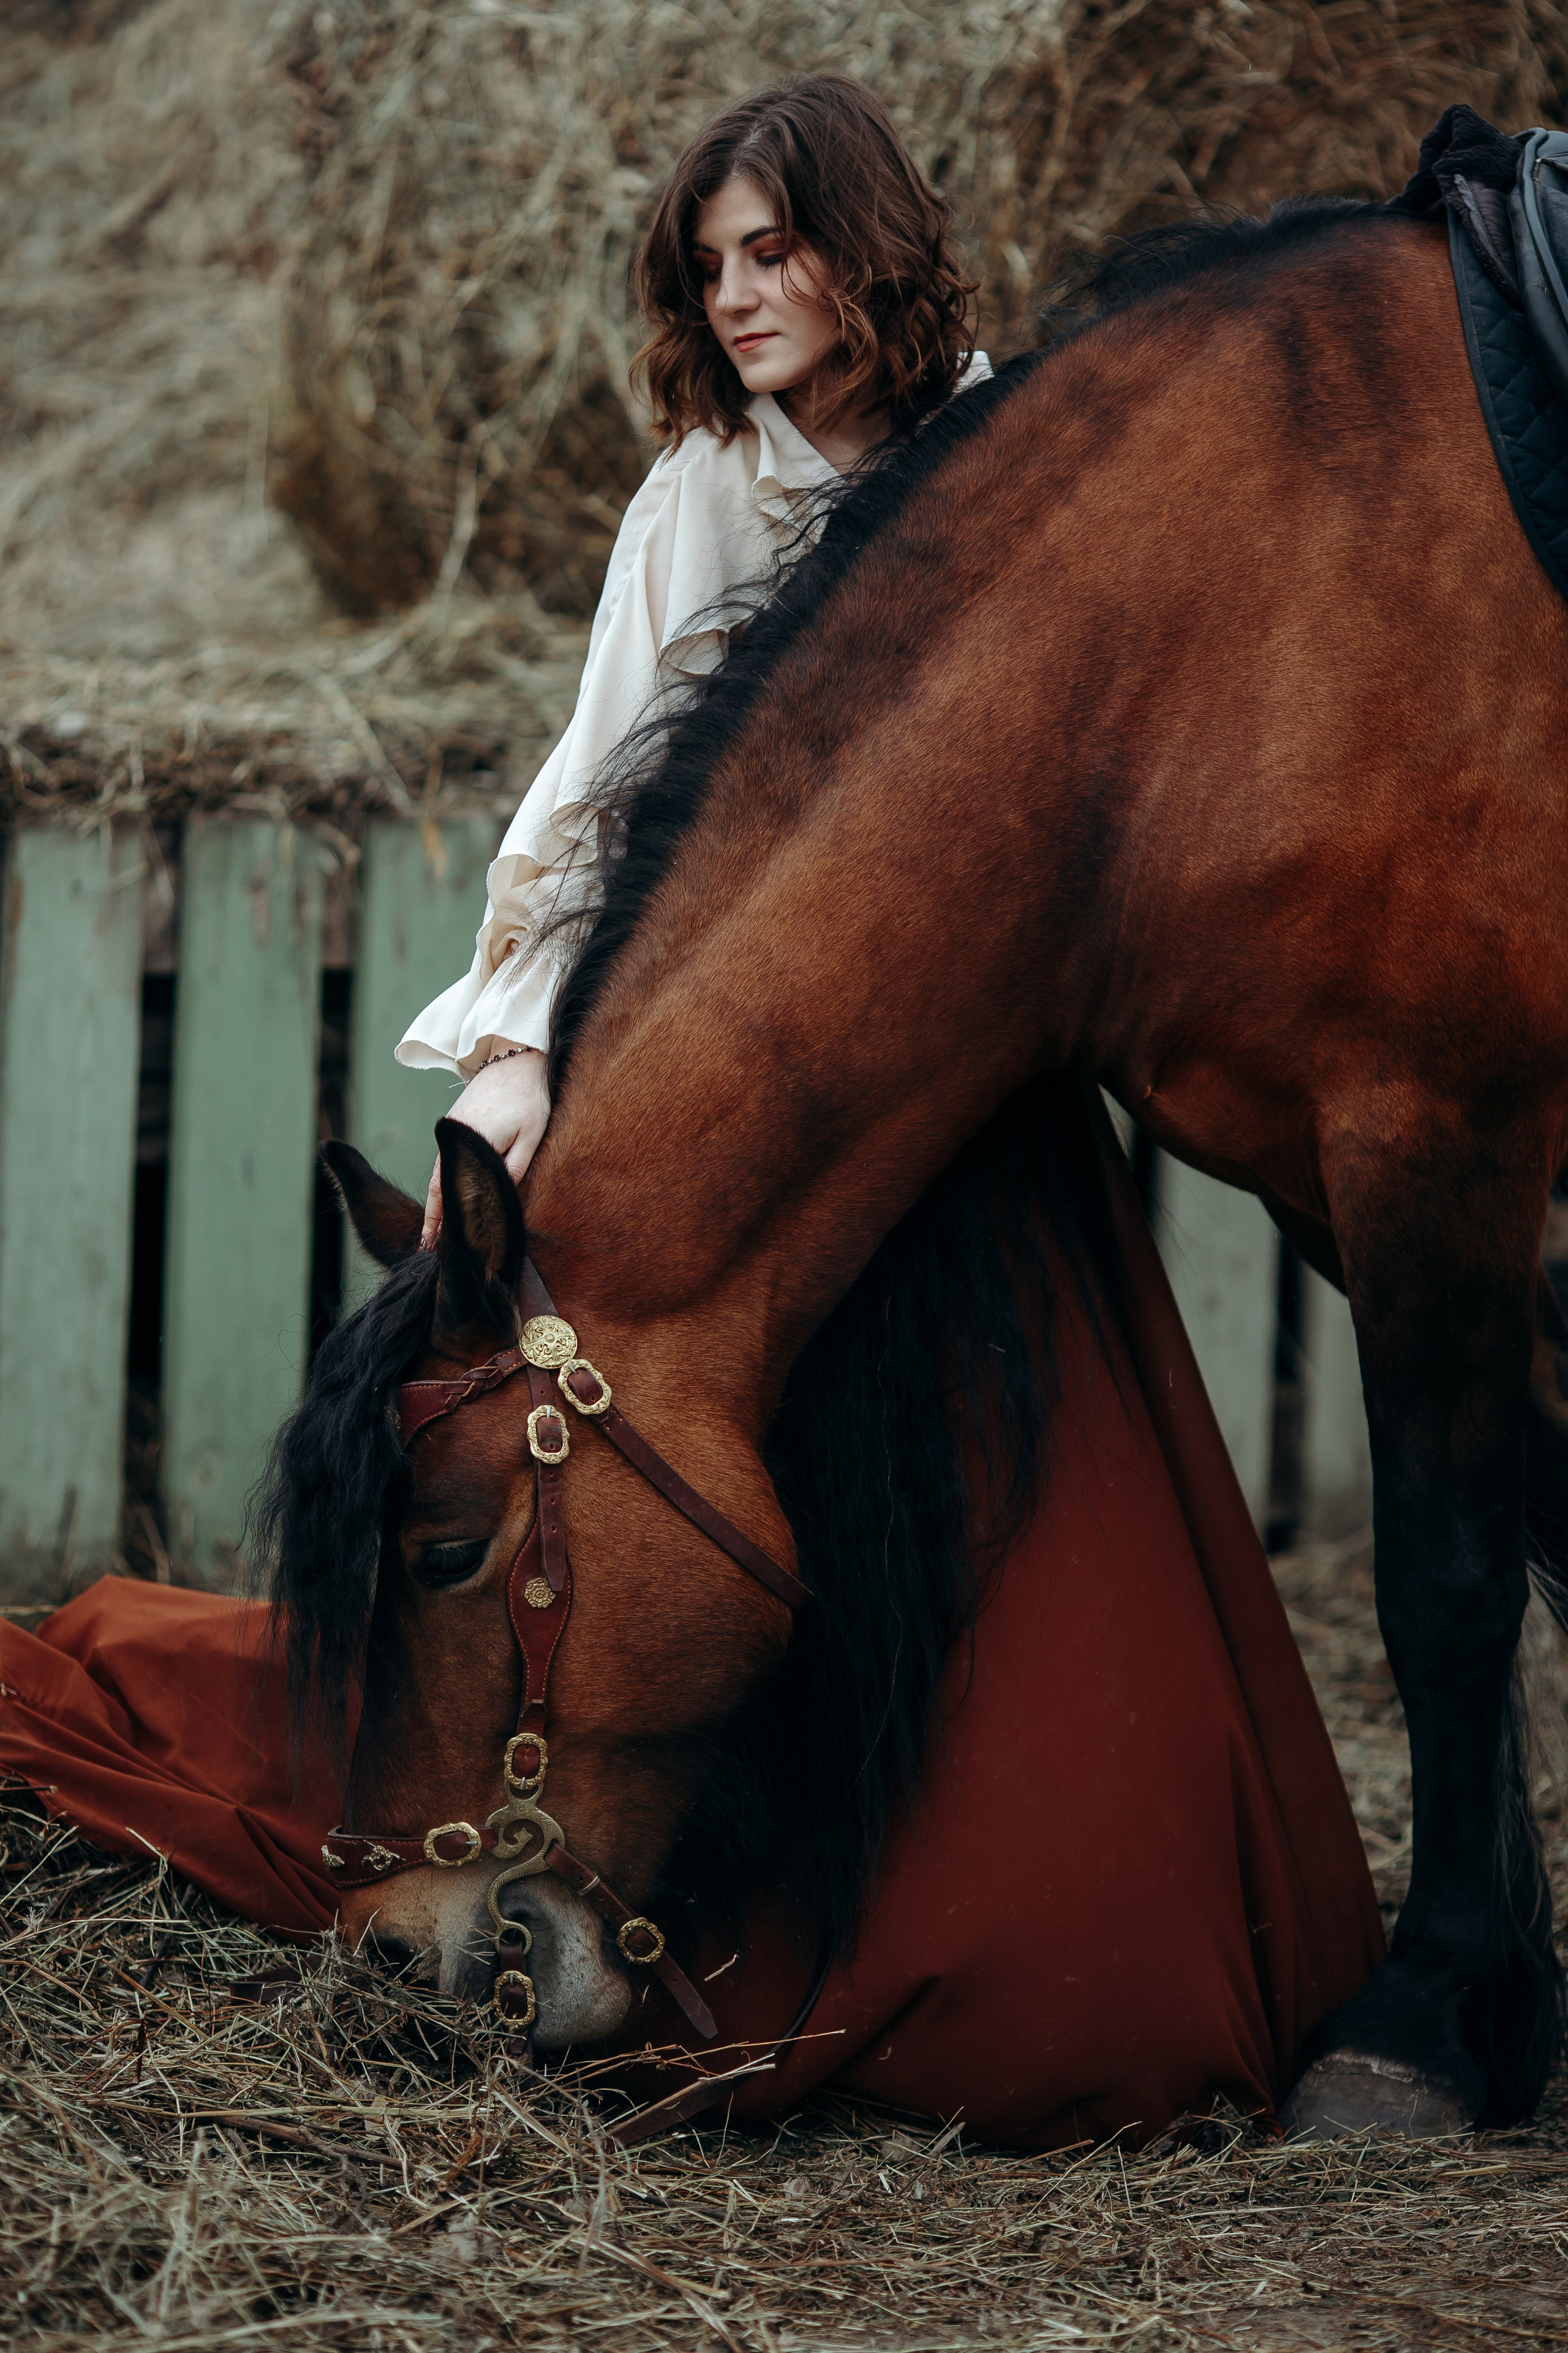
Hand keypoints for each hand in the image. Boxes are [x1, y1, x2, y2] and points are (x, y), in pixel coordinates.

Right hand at [422, 1047, 550, 1247]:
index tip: (434, 1247)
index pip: (451, 1192)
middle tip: (425, 1250)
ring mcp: (450, 1129)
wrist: (516, 1056)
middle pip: (437, 1186)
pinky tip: (442, 1200)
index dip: (442, 1222)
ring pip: (438, 1174)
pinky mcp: (454, 1123)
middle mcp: (452, 1138)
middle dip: (432, 1220)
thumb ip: (513, 1172)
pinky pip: (443, 1160)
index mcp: (471, 1142)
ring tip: (431, 1233)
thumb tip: (499, 1205)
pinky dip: (440, 1183)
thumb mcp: (529, 1138)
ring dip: (435, 1203)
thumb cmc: (529, 1098)